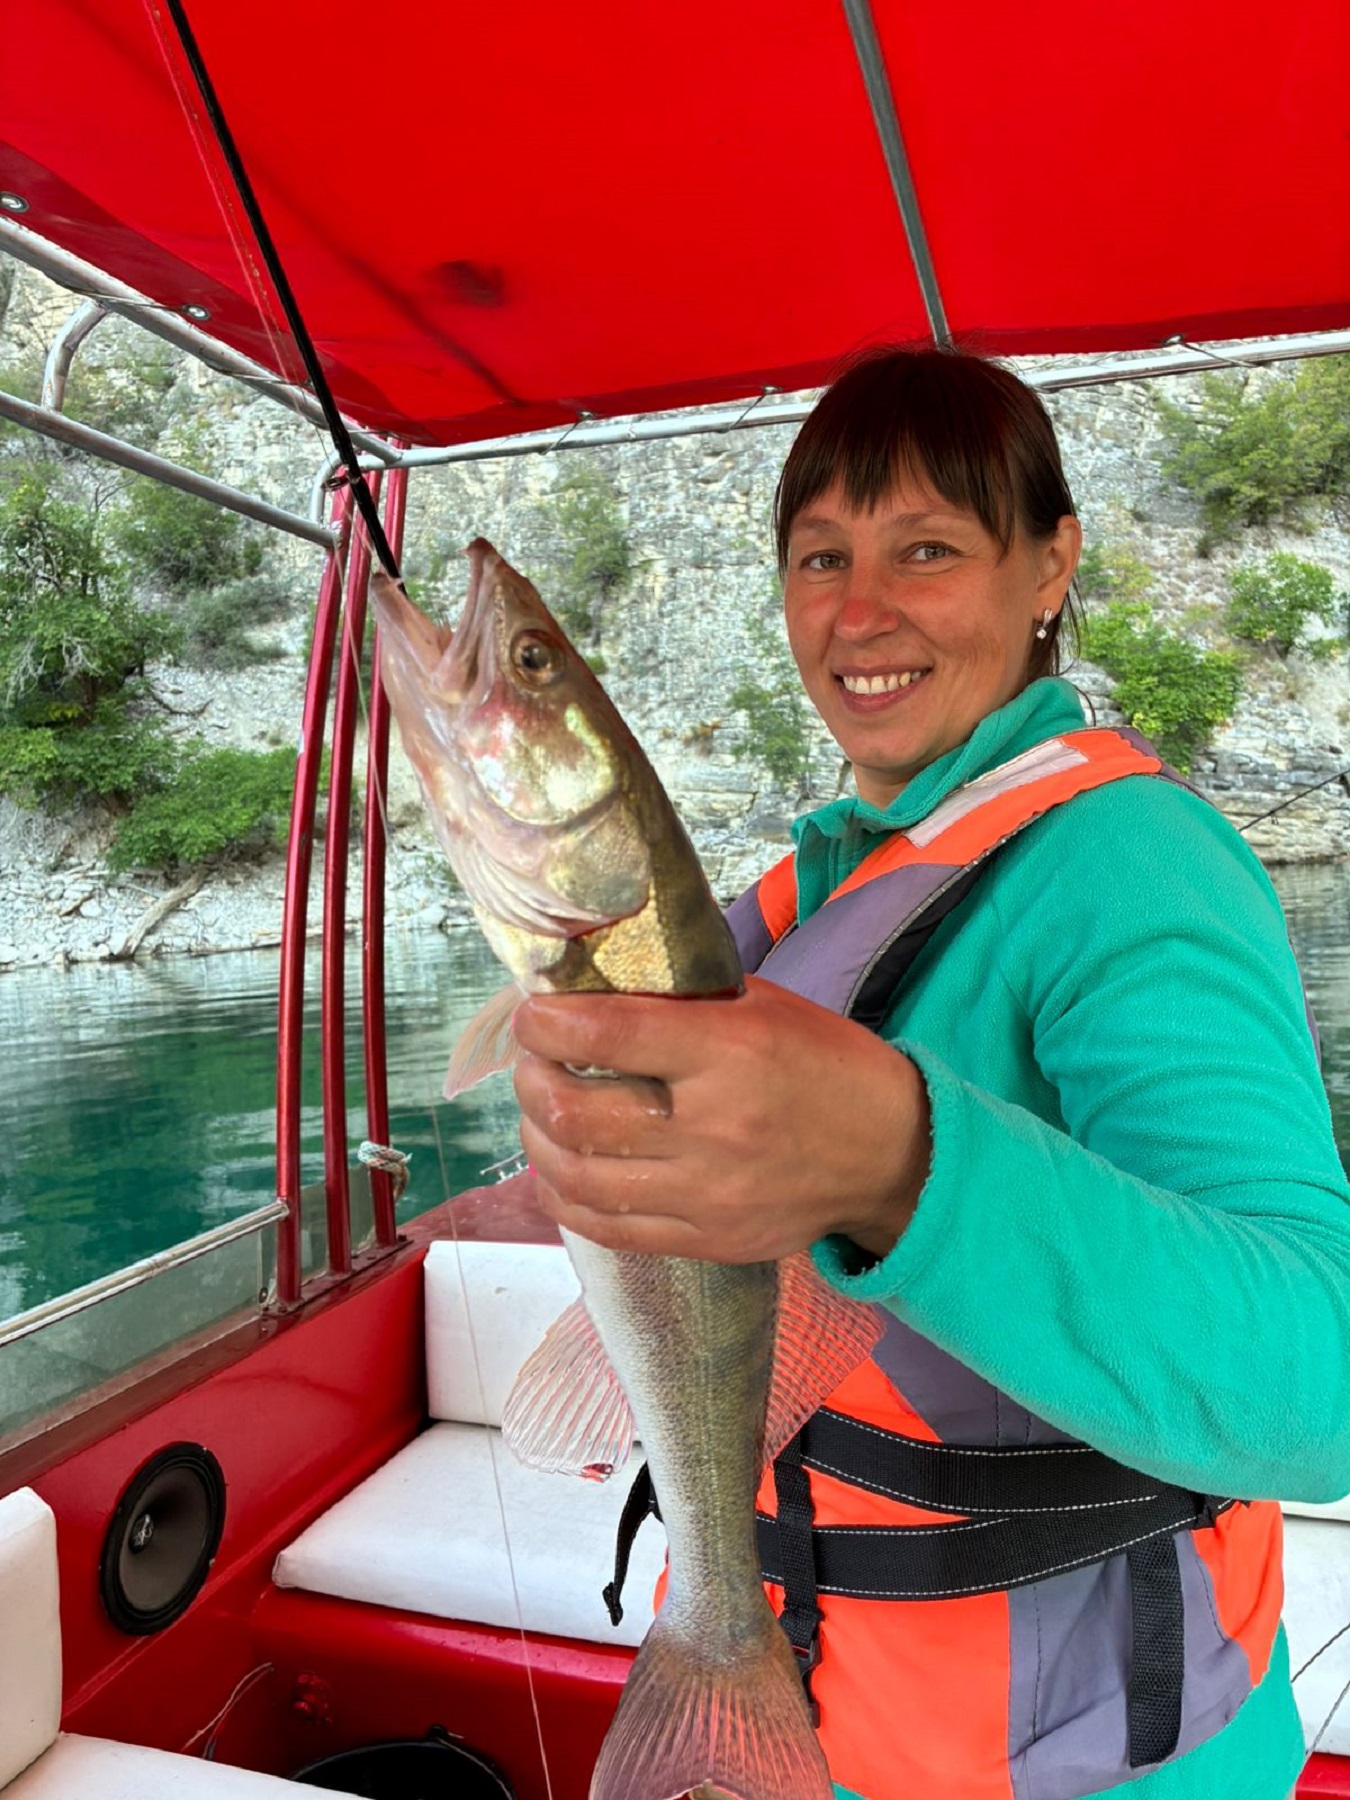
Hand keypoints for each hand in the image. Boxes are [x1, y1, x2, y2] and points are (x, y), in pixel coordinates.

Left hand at [512, 976, 930, 1262]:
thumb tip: (592, 987)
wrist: (892, 1154)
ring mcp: (706, 1192)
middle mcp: (712, 1125)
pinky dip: (564, 1194)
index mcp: (728, 1051)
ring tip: (539, 1111)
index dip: (547, 1023)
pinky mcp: (706, 1239)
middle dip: (531, 1078)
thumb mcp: (763, 1005)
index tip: (533, 1013)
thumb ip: (681, 1000)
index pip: (606, 1035)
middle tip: (532, 1060)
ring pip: (578, 1174)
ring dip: (537, 1137)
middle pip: (576, 1111)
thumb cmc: (824, 1065)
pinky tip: (559, 1168)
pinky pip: (606, 1225)